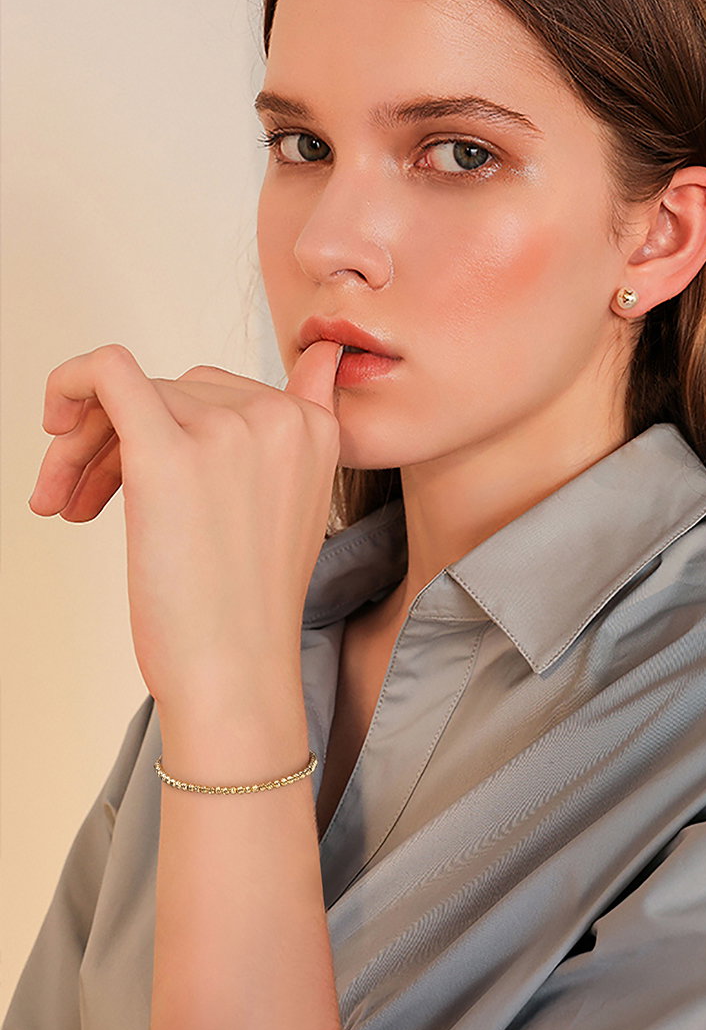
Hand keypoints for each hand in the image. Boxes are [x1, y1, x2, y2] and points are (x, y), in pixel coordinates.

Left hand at [28, 341, 341, 712]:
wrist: (235, 673)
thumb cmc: (246, 607)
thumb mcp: (293, 504)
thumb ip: (303, 426)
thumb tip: (326, 357)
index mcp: (313, 428)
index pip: (220, 392)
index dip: (170, 424)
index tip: (141, 471)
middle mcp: (278, 419)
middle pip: (174, 389)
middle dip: (120, 438)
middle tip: (87, 500)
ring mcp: (227, 431)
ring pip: (133, 394)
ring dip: (89, 443)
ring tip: (72, 503)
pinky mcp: (169, 453)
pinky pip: (109, 373)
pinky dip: (71, 381)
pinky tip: (54, 422)